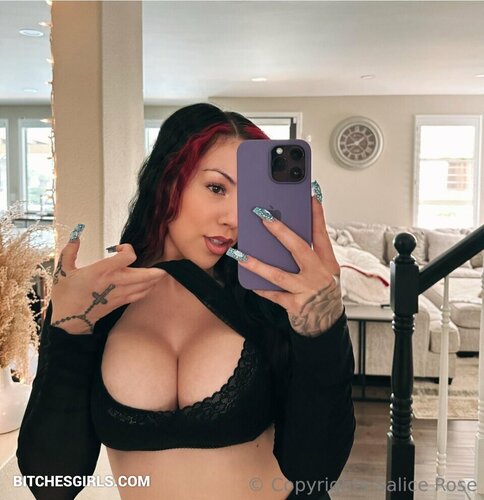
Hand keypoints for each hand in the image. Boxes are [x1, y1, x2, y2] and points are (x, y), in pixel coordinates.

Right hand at [50, 233, 166, 334]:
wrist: (68, 320)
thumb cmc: (65, 294)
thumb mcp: (62, 269)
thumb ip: (69, 251)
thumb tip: (75, 237)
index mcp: (100, 270)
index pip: (127, 257)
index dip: (128, 249)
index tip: (119, 248)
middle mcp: (114, 282)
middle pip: (144, 274)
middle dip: (156, 270)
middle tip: (163, 265)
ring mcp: (119, 293)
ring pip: (145, 286)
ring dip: (154, 279)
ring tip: (159, 273)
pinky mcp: (120, 303)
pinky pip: (140, 295)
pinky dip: (148, 289)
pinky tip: (149, 284)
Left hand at [232, 192, 343, 336]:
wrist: (327, 322)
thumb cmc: (322, 291)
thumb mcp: (325, 270)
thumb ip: (311, 252)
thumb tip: (289, 231)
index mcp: (327, 262)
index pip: (321, 234)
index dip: (317, 214)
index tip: (311, 195)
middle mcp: (319, 274)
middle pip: (298, 248)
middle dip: (280, 231)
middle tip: (262, 216)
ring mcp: (307, 290)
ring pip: (279, 274)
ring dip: (257, 264)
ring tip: (240, 253)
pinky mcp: (296, 306)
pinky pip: (274, 295)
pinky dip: (261, 288)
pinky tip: (249, 281)